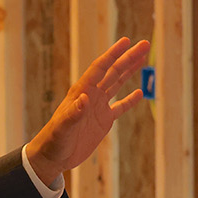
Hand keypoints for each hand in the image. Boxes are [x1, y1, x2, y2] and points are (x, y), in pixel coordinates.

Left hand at [25, 37, 149, 186]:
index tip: (126, 41)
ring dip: (129, 71)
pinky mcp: (103, 121)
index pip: (100, 68)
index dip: (113, 54)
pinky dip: (129, 100)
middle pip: (112, 71)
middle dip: (128, 57)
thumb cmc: (53, 141)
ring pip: (117, 84)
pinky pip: (119, 107)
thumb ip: (73, 113)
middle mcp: (91, 95)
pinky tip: (139, 93)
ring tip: (142, 58)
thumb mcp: (62, 128)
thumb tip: (85, 97)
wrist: (53, 156)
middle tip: (144, 44)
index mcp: (81, 92)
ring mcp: (98, 107)